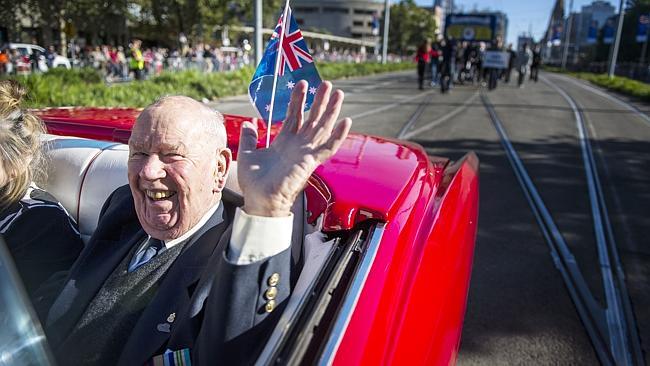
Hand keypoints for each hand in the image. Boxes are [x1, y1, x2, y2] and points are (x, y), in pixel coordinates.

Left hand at [237, 80, 350, 216]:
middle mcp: (297, 145)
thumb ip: (248, 138)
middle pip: (312, 118)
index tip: (301, 83)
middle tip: (326, 84)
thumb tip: (247, 123)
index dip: (298, 99)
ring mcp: (305, 153)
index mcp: (284, 142)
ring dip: (331, 111)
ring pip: (322, 128)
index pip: (295, 115)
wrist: (260, 200)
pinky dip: (338, 135)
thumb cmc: (255, 183)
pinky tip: (346, 122)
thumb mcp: (247, 154)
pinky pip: (328, 147)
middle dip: (319, 101)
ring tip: (338, 94)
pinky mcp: (310, 162)